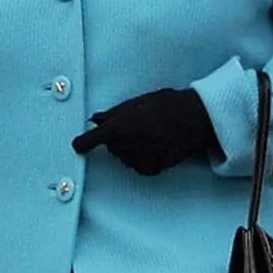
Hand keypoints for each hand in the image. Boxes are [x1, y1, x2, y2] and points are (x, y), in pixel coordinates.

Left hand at [72, 88, 215, 176]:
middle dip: (117, 138)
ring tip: (150, 133)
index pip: (90, 140)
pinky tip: (156, 145)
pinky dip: (144, 158)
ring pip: (124, 157)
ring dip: (131, 148)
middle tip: (137, 125)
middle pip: (110, 147)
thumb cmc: (166, 106)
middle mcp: (126, 146)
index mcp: (119, 127)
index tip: (77, 145)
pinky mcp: (151, 169)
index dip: (82, 143)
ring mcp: (138, 159)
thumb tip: (94, 120)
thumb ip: (113, 114)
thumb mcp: (137, 103)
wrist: (195, 119)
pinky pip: (139, 166)